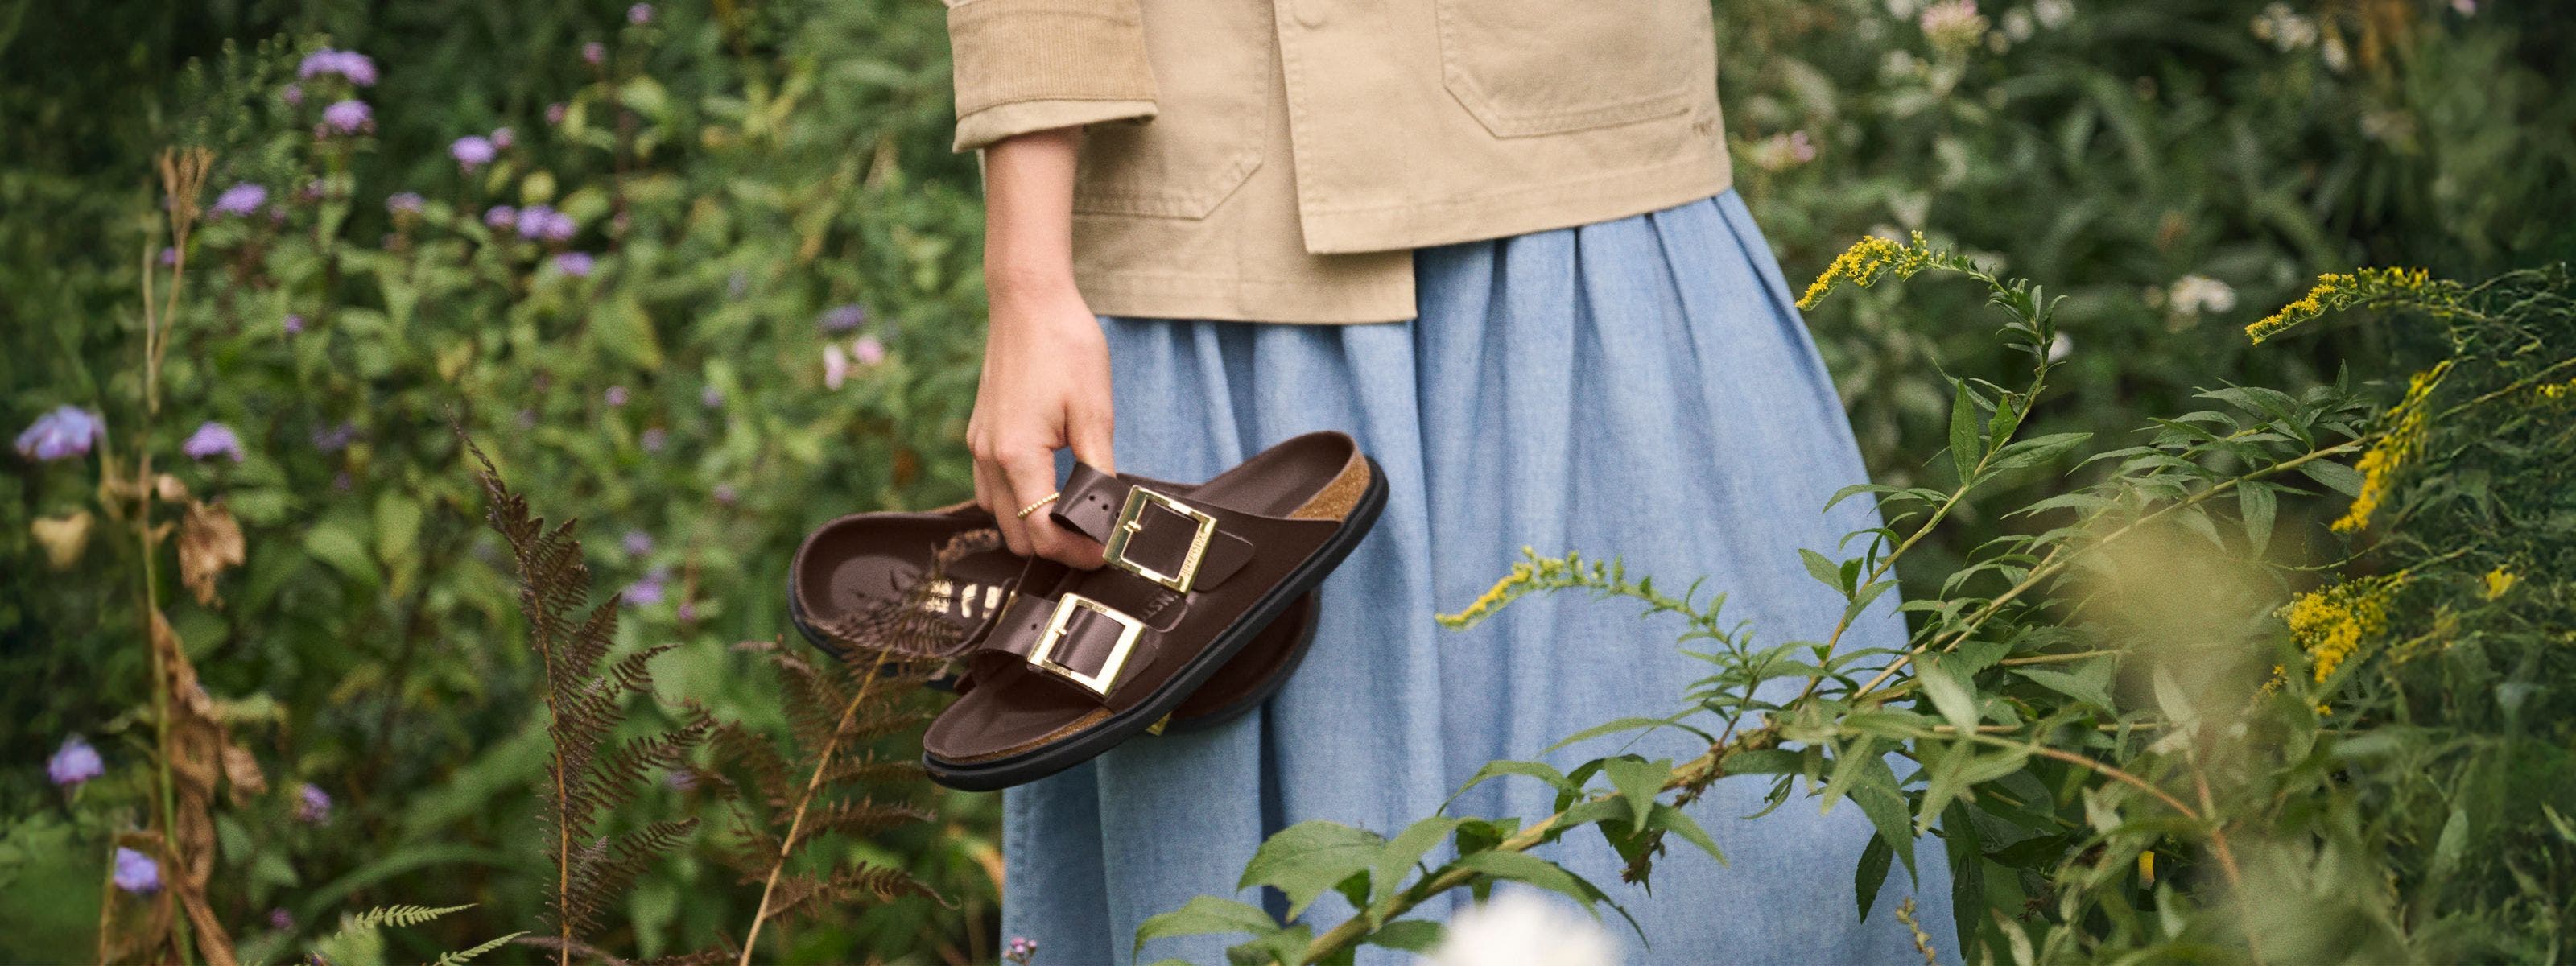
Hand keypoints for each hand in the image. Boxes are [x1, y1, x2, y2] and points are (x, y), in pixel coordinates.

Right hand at [967, 126, 1112, 566]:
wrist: (1028, 300)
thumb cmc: (1064, 346)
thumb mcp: (1095, 411)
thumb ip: (1098, 470)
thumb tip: (1109, 512)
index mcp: (1017, 456)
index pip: (1041, 531)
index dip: (1076, 552)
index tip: (1105, 554)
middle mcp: (989, 456)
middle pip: (1014, 533)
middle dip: (1053, 547)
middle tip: (1094, 545)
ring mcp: (979, 445)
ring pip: (996, 514)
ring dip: (1030, 527)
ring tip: (1073, 523)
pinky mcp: (980, 433)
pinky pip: (989, 487)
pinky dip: (1015, 502)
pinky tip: (1045, 492)